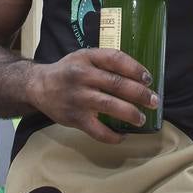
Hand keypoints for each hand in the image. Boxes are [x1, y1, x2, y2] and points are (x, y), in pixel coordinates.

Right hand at [30, 48, 157, 143]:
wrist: (39, 86)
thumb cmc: (68, 70)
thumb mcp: (84, 56)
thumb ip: (105, 61)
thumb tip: (138, 75)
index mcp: (87, 57)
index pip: (115, 58)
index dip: (135, 68)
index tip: (148, 78)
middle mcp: (82, 76)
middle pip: (117, 83)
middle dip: (140, 93)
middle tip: (153, 101)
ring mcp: (78, 98)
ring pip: (110, 106)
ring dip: (131, 113)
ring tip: (141, 118)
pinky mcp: (75, 118)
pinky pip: (98, 131)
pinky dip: (113, 136)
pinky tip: (123, 136)